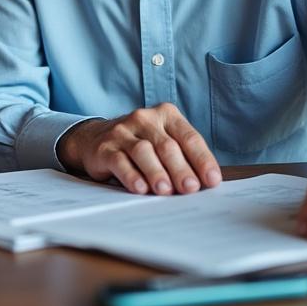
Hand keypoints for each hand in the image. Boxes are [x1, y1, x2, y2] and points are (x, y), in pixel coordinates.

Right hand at [57, 103, 221, 195]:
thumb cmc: (140, 144)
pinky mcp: (105, 147)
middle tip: (190, 188)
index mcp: (166, 115)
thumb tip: (204, 183)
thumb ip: (182, 157)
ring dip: (156, 172)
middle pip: (167, 145)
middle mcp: (145, 119)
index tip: (212, 180)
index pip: (189, 137)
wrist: (94, 139)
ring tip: (166, 190)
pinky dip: (131, 176)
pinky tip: (140, 188)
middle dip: (181, 169)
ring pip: (143, 151)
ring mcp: (123, 132)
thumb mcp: (162, 142)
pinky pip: (119, 161)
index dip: (202, 159)